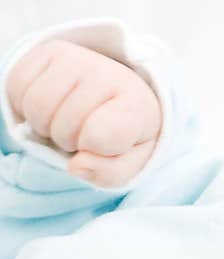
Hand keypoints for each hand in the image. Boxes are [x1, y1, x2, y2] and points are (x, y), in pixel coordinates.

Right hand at [7, 39, 160, 186]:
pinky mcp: (50, 50)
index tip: (106, 143)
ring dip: (44, 126)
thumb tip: (76, 166)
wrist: (119, 94)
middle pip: (63, 128)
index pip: (100, 135)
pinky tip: (49, 107)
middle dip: (68, 142)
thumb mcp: (127, 161)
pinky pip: (17, 87)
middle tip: (83, 134)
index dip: (94, 149)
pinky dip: (25, 107)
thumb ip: (109, 173)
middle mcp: (108, 75)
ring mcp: (77, 59)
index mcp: (136, 107)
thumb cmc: (124, 134)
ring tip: (66, 122)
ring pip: (36, 108)